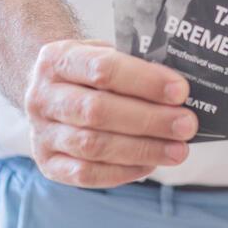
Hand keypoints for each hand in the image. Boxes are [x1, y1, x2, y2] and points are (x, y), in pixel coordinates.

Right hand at [23, 40, 196, 187]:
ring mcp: (41, 133)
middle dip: (149, 120)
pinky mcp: (47, 163)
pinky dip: (122, 171)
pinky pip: (85, 174)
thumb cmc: (89, 71)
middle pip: (97, 111)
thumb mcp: (105, 54)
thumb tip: (180, 92)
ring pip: (93, 145)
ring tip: (177, 150)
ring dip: (142, 149)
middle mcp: (42, 97)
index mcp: (57, 60)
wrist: (51, 89)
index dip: (145, 81)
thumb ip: (135, 67)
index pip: (103, 69)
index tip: (180, 92)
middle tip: (186, 125)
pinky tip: (150, 164)